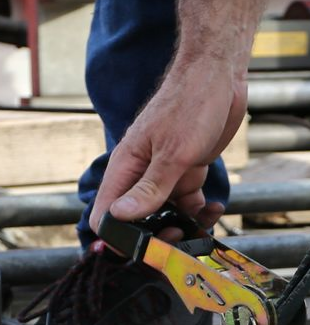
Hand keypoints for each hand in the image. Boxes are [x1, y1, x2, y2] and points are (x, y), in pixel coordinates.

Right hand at [89, 58, 246, 238]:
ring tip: (202, 221)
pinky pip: (186, 203)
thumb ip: (148, 188)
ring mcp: (162, 175)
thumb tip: (119, 217)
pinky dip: (199, 211)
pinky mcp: (184, 172)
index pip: (105, 215)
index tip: (143, 250)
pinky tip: (214, 207)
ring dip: (182, 225)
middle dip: (155, 236)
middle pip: (135, 221)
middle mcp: (139, 175)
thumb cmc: (191, 103)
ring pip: (163, 215)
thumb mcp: (173, 152)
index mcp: (125, 168)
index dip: (119, 238)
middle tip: (178, 238)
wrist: (218, 75)